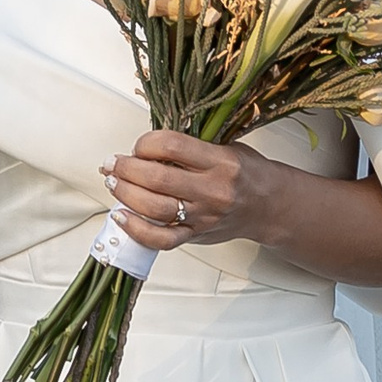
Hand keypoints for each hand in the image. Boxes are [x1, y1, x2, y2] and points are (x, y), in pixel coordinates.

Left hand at [99, 131, 262, 252]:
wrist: (269, 206)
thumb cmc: (245, 173)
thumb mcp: (226, 147)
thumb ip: (190, 146)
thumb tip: (145, 146)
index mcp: (221, 161)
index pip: (171, 145)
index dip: (145, 143)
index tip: (138, 145)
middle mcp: (212, 190)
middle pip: (157, 179)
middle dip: (126, 169)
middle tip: (112, 164)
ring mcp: (203, 216)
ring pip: (154, 208)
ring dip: (125, 194)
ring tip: (113, 183)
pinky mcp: (195, 236)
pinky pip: (160, 239)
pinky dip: (135, 229)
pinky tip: (121, 216)